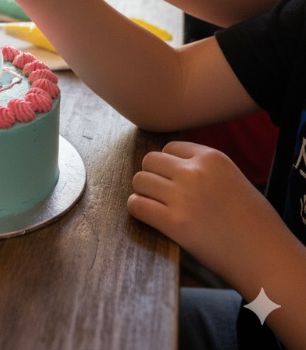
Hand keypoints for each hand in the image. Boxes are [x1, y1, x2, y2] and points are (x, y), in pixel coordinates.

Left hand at [128, 141, 280, 285]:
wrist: (267, 258)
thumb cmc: (254, 223)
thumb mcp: (233, 179)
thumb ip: (204, 169)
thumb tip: (170, 166)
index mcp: (212, 157)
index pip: (170, 148)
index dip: (167, 164)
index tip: (170, 179)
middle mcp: (194, 172)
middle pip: (150, 161)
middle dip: (152, 176)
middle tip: (159, 193)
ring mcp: (183, 196)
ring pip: (140, 181)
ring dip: (143, 192)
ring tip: (154, 205)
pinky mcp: (174, 223)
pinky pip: (137, 205)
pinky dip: (137, 209)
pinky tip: (146, 216)